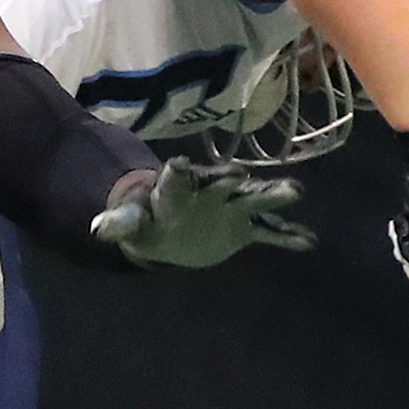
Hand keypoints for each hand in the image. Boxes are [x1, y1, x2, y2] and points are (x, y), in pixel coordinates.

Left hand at [92, 157, 314, 266]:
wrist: (173, 229)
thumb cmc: (150, 220)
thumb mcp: (132, 222)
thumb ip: (120, 223)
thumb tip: (98, 228)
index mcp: (180, 188)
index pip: (177, 178)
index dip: (176, 174)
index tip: (177, 167)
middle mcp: (212, 192)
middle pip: (226, 182)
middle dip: (235, 180)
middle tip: (244, 176)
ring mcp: (233, 209)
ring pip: (256, 200)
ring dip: (274, 195)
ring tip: (296, 191)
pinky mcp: (246, 228)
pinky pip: (270, 231)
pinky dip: (288, 235)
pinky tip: (309, 241)